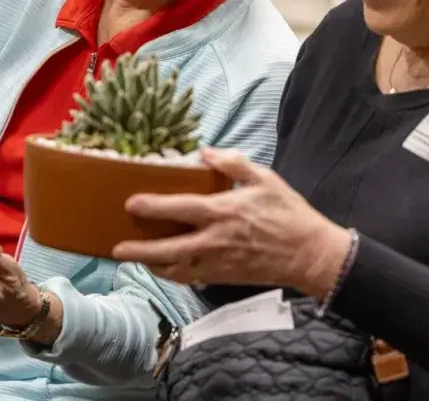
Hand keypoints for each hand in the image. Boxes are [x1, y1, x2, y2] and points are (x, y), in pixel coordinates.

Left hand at [113, 149, 352, 297]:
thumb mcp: (264, 178)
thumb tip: (205, 151)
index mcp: (223, 212)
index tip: (131, 203)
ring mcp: (219, 262)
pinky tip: (166, 268)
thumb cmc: (288, 213)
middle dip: (140, 250)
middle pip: (169, 249)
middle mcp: (216, 241)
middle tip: (118, 247)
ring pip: (177, 269)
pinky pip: (192, 278)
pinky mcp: (225, 276)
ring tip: (135, 258)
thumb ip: (232, 163)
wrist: (310, 254)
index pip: (180, 209)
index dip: (153, 206)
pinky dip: (175, 274)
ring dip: (153, 265)